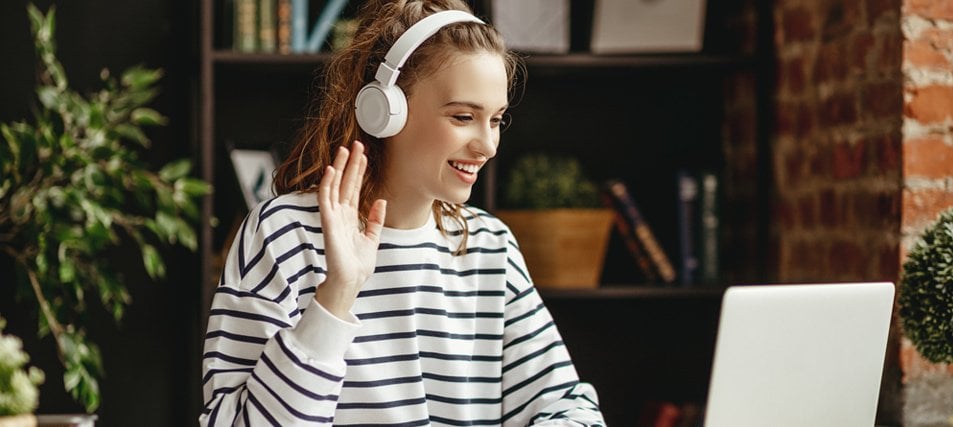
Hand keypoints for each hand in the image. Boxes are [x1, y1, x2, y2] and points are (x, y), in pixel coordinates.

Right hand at [315, 141, 385, 319]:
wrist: (350, 281)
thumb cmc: (357, 264)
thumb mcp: (372, 238)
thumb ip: (375, 219)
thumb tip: (381, 201)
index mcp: (350, 216)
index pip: (355, 188)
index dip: (359, 171)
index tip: (363, 154)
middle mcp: (340, 213)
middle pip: (346, 183)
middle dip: (351, 163)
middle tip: (355, 144)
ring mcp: (333, 217)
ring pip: (335, 186)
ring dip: (339, 167)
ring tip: (344, 150)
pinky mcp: (328, 223)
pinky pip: (326, 200)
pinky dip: (328, 184)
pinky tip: (332, 170)